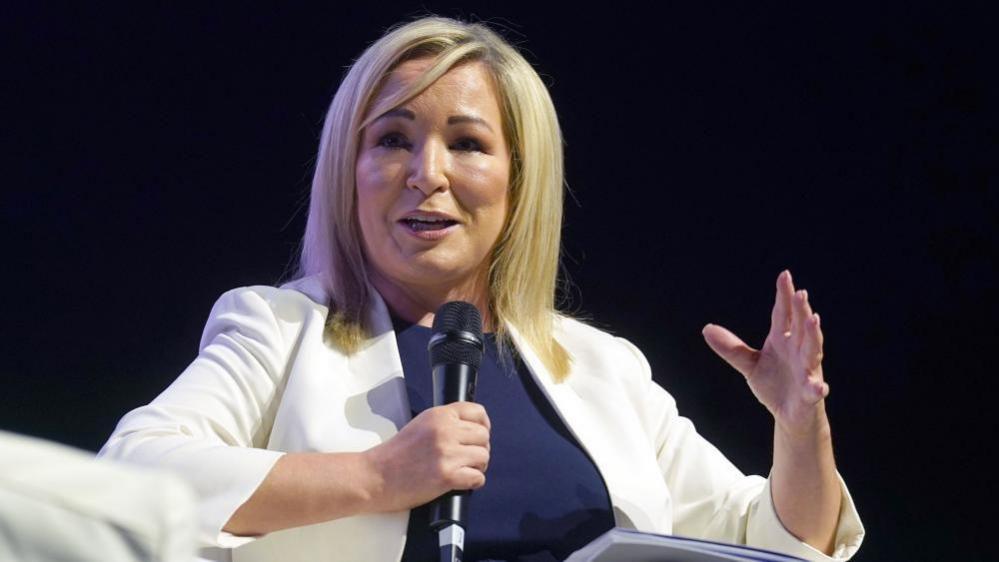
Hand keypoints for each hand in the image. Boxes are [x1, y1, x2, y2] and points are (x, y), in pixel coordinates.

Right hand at [363, 402, 490, 512]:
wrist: (374, 476)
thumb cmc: (393, 455)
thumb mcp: (420, 425)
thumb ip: (444, 423)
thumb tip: (470, 430)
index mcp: (438, 415)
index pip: (477, 412)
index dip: (483, 425)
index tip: (480, 435)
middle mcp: (445, 430)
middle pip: (484, 436)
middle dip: (480, 448)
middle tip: (470, 458)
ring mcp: (447, 453)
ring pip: (483, 456)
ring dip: (478, 466)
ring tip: (465, 470)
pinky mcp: (447, 476)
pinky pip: (477, 477)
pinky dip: (473, 482)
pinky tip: (462, 482)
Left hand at [702, 270, 828, 435]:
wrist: (789, 415)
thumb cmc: (774, 384)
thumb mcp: (750, 364)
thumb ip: (732, 348)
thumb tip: (707, 329)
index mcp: (782, 341)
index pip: (783, 315)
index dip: (784, 296)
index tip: (785, 275)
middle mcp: (798, 351)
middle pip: (800, 327)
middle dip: (801, 310)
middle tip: (800, 293)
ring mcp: (807, 371)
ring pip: (812, 350)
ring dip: (813, 335)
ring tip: (813, 319)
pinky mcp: (811, 394)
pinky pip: (815, 390)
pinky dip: (817, 388)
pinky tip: (819, 386)